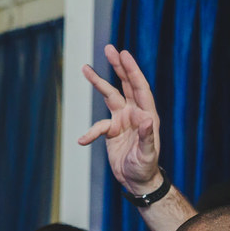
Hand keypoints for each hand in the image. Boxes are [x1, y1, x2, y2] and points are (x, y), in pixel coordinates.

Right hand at [79, 44, 162, 192]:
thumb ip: (147, 137)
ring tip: (85, 68)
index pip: (140, 88)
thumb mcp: (147, 154)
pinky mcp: (112, 130)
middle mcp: (135, 114)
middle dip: (118, 67)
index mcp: (147, 116)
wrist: (137, 181)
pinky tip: (82, 140)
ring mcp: (123, 120)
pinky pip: (98, 125)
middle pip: (125, 85)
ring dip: (98, 83)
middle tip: (109, 49)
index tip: (124, 55)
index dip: (132, 71)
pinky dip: (90, 132)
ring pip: (110, 96)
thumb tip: (146, 118)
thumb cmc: (145, 168)